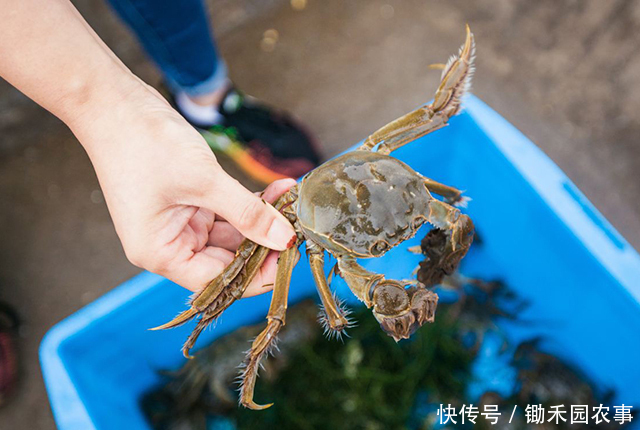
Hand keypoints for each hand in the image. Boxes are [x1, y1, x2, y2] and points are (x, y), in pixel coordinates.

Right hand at [71, 86, 296, 296]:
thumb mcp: (204, 181)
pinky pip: (225, 213)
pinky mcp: (187, 204)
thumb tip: (285, 239)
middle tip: (297, 225)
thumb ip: (247, 213)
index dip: (256, 274)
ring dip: (260, 219)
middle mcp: (169, 245)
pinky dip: (248, 204)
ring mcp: (178, 224)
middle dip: (263, 242)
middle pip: (227, 260)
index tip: (289, 255)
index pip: (218, 282)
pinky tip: (275, 190)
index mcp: (161, 253)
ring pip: (231, 235)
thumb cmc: (145, 144)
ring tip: (290, 201)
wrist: (114, 103)